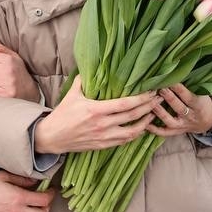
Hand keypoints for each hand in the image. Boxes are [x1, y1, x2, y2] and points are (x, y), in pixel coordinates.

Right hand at [32, 75, 153, 153]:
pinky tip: (140, 128)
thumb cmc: (62, 115)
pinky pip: (124, 141)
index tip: (151, 93)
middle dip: (148, 108)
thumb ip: (83, 81)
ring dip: (145, 123)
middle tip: (159, 100)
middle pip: (132, 116)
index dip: (141, 99)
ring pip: (131, 132)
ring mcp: (103, 137)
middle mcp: (102, 124)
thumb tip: (91, 66)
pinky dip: (135, 134)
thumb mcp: (72, 95)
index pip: (124, 104)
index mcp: (95, 110)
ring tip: (153, 115)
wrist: (52, 137)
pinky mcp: (103, 146)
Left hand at [147, 84, 211, 137]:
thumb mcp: (202, 93)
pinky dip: (155, 130)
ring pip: (170, 121)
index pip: (188, 96)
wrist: (209, 122)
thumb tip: (174, 74)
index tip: (169, 79)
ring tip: (151, 103)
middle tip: (159, 88)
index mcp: (198, 105)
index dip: (178, 88)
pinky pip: (165, 133)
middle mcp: (191, 117)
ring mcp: (183, 126)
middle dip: (169, 98)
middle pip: (179, 108)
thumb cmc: (203, 103)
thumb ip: (189, 87)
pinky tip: (146, 123)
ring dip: (160, 112)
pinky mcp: (177, 132)